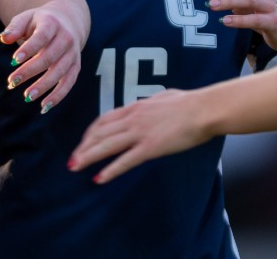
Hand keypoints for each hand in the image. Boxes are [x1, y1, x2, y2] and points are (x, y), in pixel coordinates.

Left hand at [0, 4, 81, 111]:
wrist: (69, 20)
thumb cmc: (41, 21)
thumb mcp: (27, 18)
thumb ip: (15, 27)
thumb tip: (3, 38)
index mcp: (52, 24)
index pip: (41, 37)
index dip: (29, 49)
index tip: (13, 60)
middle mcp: (66, 38)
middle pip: (49, 57)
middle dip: (30, 71)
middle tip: (13, 82)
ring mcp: (73, 54)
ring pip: (60, 72)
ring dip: (43, 86)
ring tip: (27, 96)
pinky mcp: (76, 66)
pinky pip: (69, 83)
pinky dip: (58, 96)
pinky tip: (44, 107)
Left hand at [69, 89, 213, 183]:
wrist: (204, 109)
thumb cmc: (189, 103)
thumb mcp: (162, 98)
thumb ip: (150, 104)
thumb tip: (148, 105)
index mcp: (135, 107)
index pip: (104, 120)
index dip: (90, 133)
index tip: (83, 143)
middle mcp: (133, 118)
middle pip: (99, 133)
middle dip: (83, 147)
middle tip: (72, 160)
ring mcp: (140, 132)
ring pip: (106, 146)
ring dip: (88, 157)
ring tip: (75, 167)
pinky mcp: (150, 147)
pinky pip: (125, 160)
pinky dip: (110, 170)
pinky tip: (99, 178)